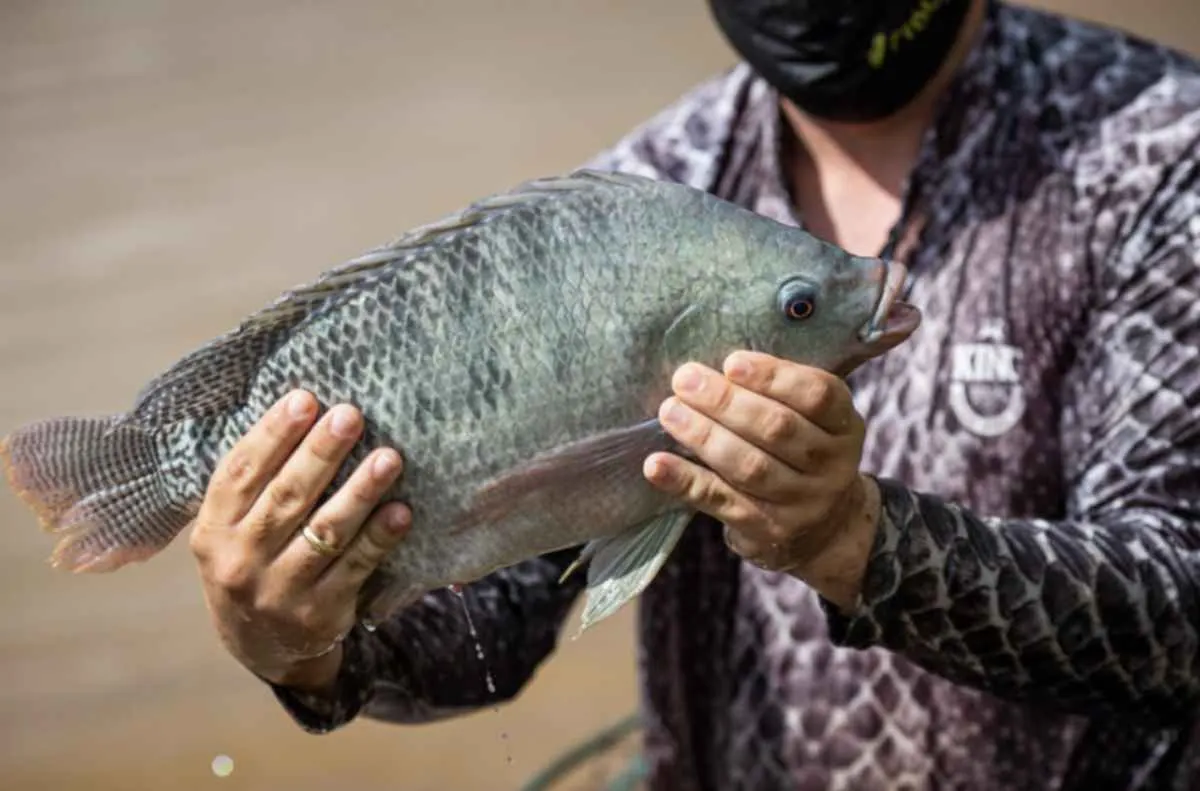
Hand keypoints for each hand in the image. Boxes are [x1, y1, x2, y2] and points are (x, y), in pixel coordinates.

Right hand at [188, 390, 410, 691]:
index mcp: (213, 530)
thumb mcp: (232, 528)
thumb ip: (256, 483)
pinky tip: (400, 511)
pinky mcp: (319, 614)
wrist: (260, 646)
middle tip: (351, 415)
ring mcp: (279, 591)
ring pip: (325, 531)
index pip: (240, 473)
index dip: (272, 434)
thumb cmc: (253, 562)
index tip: (305, 398)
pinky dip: (379, 538)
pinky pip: (356, 568)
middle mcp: (240, 561)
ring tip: (389, 457)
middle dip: (321, 452)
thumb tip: (304, 409)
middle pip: (286, 497)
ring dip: (360, 491)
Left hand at [643, 351, 879, 609]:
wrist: (826, 529)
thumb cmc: (804, 453)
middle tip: (685, 380)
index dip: (774, 377)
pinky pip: (721, 501)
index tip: (731, 363)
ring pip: (749, 466)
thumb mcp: (814, 420)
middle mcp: (831, 465)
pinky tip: (656, 464)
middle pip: (777, 429)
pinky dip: (684, 481)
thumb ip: (780, 392)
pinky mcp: (766, 530)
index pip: (817, 395)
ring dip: (703, 435)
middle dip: (726, 401)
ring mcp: (801, 503)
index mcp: (844, 425)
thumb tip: (713, 366)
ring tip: (670, 411)